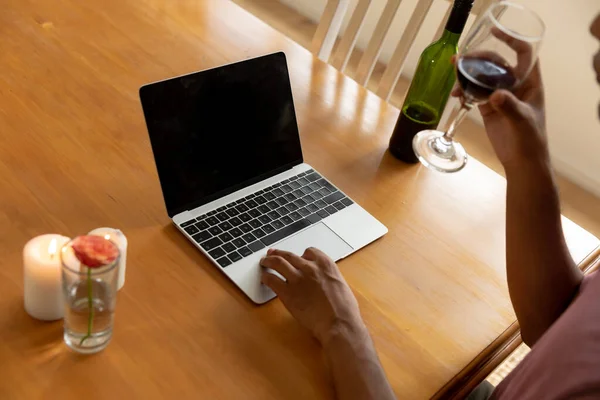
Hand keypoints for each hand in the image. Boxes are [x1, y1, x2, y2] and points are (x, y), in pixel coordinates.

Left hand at [260, 247, 366, 346]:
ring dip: (268, 261)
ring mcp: (297, 279)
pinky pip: (271, 280)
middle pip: (290, 255)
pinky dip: (266, 278)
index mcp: (325, 265)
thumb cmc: (344, 309)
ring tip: (264, 262)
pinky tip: (264, 279)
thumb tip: (323, 281)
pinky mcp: (287, 293)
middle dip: (280, 253)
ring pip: (277, 262)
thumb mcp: (340, 285)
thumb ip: (328, 278)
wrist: (338, 323)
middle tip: (273, 254)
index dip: (302, 254)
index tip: (297, 257)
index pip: (310, 251)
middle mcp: (310, 268)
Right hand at [452, 29, 548, 172]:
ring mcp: (501, 96)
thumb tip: (495, 95)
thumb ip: (510, 107)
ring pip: (483, 76)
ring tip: (453, 73)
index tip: (493, 33)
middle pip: (497, 63)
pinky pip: (475, 92)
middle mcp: (515, 85)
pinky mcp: (489, 107)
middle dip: (480, 58)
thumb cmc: (530, 140)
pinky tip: (455, 93)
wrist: (522, 162)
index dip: (511, 40)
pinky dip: (464, 90)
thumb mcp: (522, 122)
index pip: (523, 54)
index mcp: (530, 83)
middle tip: (462, 60)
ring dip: (468, 73)